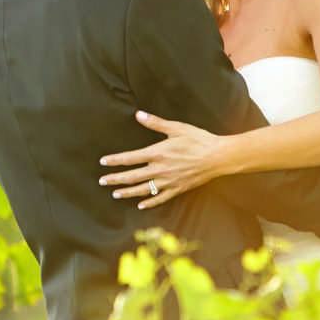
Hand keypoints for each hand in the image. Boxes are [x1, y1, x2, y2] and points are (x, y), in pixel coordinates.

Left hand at [98, 111, 225, 208]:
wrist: (218, 157)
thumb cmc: (198, 140)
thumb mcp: (176, 128)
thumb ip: (155, 123)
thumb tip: (138, 114)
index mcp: (157, 153)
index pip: (129, 158)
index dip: (114, 161)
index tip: (102, 163)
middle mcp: (159, 170)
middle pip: (131, 177)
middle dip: (115, 179)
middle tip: (102, 181)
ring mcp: (168, 181)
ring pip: (143, 190)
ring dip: (127, 192)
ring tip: (115, 194)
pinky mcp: (178, 189)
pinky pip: (160, 198)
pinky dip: (149, 202)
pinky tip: (140, 205)